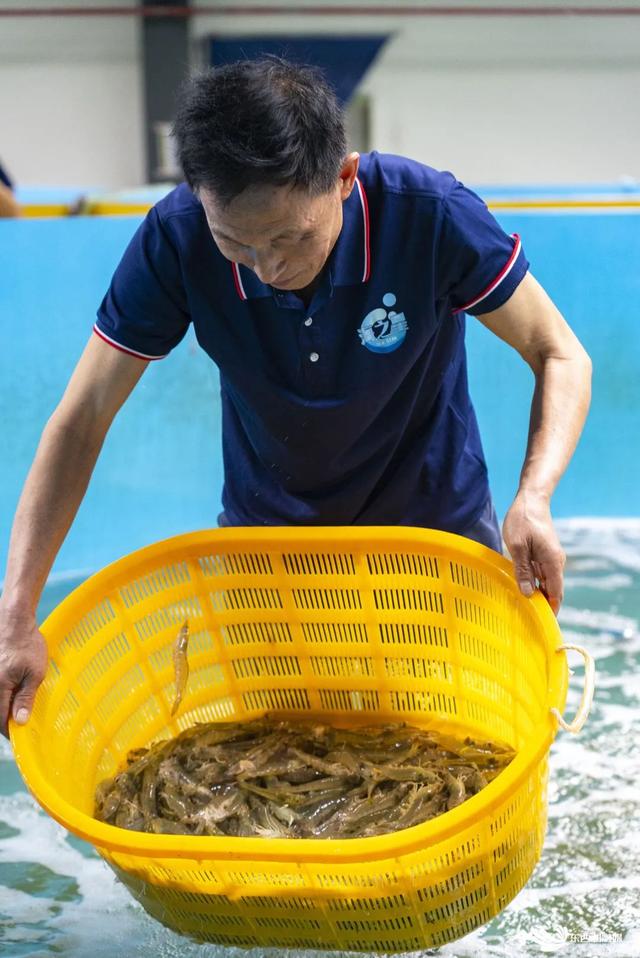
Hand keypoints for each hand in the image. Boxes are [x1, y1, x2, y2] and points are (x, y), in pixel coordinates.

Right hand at [0, 607, 47, 737]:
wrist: (14, 620)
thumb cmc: (27, 644)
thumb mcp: (34, 673)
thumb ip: (26, 698)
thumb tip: (20, 722)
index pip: (0, 719)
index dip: (9, 730)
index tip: (19, 736)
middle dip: (5, 717)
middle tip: (19, 722)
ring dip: (4, 704)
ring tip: (16, 706)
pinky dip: (2, 693)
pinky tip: (11, 692)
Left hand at [502, 491, 565, 614]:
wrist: (532, 500)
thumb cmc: (523, 520)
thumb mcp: (517, 547)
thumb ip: (522, 571)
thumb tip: (527, 594)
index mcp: (553, 562)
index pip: (556, 593)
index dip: (551, 610)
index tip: (544, 625)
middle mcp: (556, 562)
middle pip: (552, 590)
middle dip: (543, 605)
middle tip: (529, 622)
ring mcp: (551, 558)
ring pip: (546, 582)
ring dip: (537, 594)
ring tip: (524, 610)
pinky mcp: (544, 553)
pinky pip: (541, 573)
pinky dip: (534, 583)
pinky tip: (522, 589)